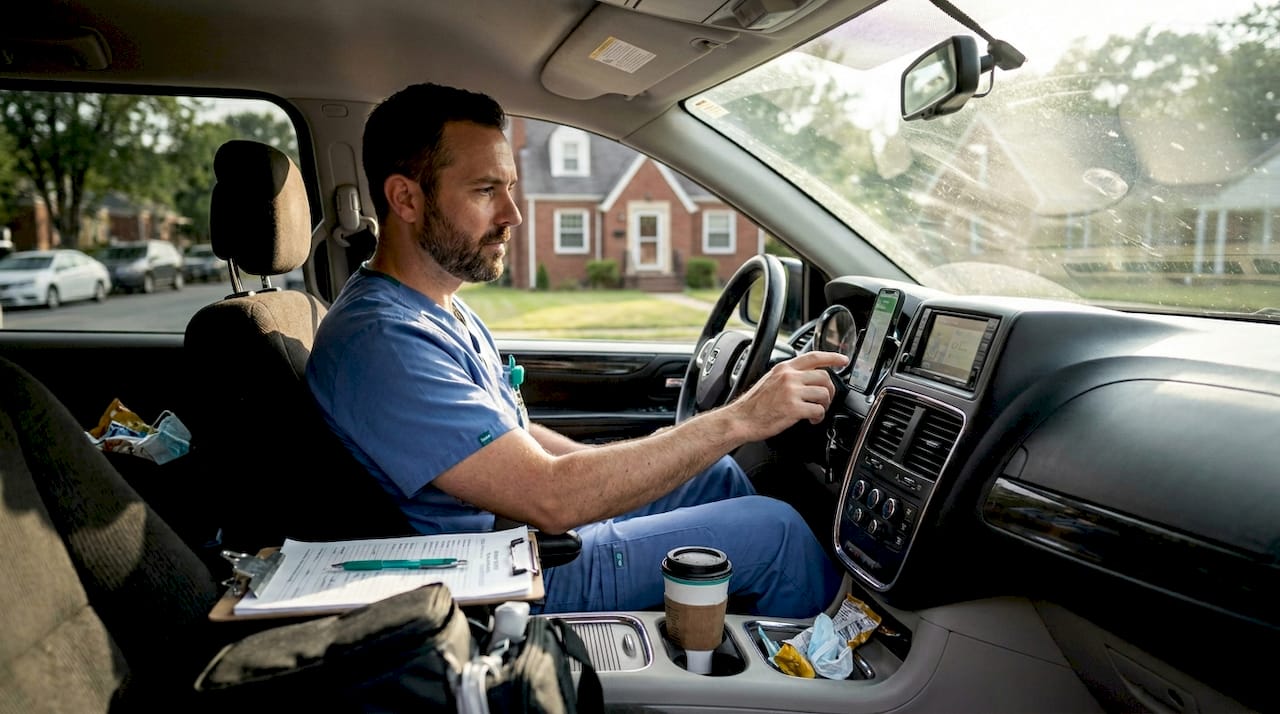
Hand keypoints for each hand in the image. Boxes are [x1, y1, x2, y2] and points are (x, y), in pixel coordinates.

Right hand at [729, 351, 847, 441]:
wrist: (741, 419)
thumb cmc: (753, 405)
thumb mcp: (769, 380)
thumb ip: (788, 376)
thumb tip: (807, 379)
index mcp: (784, 368)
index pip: (814, 357)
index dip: (832, 357)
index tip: (843, 360)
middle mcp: (789, 377)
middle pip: (824, 377)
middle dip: (830, 390)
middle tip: (825, 400)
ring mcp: (792, 392)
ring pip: (824, 393)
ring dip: (825, 405)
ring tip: (816, 412)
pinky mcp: (794, 408)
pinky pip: (818, 410)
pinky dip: (819, 417)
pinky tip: (812, 420)